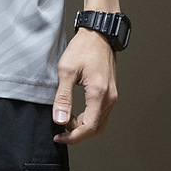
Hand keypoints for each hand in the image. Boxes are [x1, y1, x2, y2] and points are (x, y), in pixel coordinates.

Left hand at [52, 27, 117, 144]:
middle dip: (77, 134)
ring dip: (83, 126)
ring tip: (66, 119)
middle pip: (95, 129)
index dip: (72, 137)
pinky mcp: (110, 92)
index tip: (59, 137)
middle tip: (60, 130)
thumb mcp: (66, 71)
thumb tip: (60, 120)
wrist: (98, 34)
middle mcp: (109, 98)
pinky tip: (76, 113)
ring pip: (100, 123)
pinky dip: (89, 118)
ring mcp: (112, 95)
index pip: (88, 128)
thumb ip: (63, 98)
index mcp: (99, 94)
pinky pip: (101, 113)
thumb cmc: (83, 48)